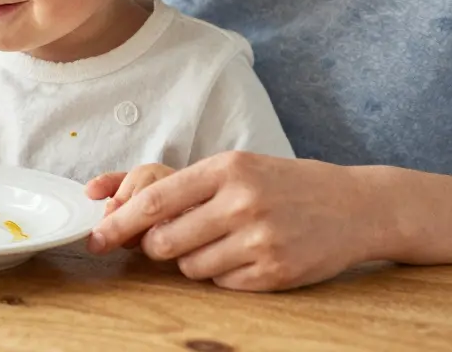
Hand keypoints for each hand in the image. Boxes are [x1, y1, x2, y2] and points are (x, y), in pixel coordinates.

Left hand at [85, 152, 372, 291]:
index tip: (96, 237)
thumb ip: (176, 184)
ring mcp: (260, 239)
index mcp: (226, 169)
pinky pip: (221, 284)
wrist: (355, 206)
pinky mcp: (276, 272)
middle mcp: (242, 202)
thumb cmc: (283, 184)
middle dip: (156, 246)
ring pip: (189, 267)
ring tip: (224, 240)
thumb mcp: (234, 168)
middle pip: (164, 242)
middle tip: (173, 238)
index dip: (118, 223)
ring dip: (193, 259)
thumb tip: (107, 198)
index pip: (155, 201)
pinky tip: (249, 254)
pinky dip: (225, 274)